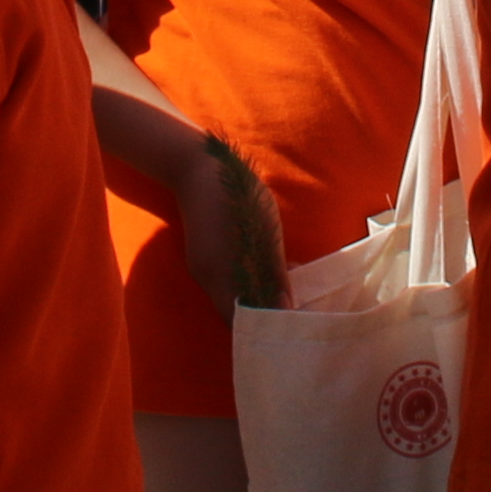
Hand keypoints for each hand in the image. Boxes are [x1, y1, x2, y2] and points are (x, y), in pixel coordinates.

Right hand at [173, 134, 286, 310]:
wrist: (199, 167)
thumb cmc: (237, 196)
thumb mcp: (265, 232)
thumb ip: (274, 271)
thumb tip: (286, 306)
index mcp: (219, 275)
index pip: (239, 319)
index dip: (262, 324)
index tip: (287, 321)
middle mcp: (206, 278)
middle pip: (234, 310)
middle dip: (262, 312)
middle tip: (291, 308)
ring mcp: (202, 267)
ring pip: (231, 294)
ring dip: (256, 295)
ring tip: (284, 287)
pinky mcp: (203, 256)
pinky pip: (225, 280)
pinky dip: (246, 281)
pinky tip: (265, 269)